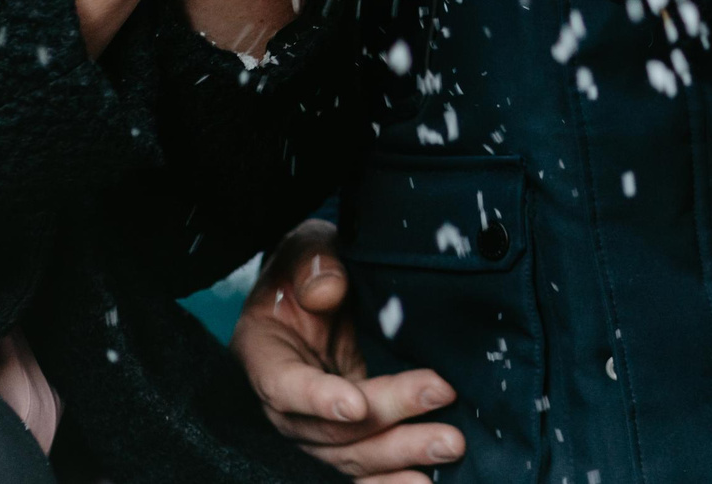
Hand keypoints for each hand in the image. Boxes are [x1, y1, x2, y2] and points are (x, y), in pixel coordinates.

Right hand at [231, 220, 463, 479]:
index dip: (318, 399)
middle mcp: (284, 402)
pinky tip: (425, 482)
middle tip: (439, 395)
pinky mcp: (346, 435)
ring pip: (351, 454)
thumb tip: (327, 291)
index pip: (284, 387)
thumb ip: (312, 265)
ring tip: (448, 444)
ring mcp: (315, 424)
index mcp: (263, 355)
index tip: (356, 403)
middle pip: (328, 428)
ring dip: (400, 453)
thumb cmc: (306, 268)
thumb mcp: (305, 251)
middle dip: (385, 417)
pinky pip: (364, 466)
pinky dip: (392, 479)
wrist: (316, 289)